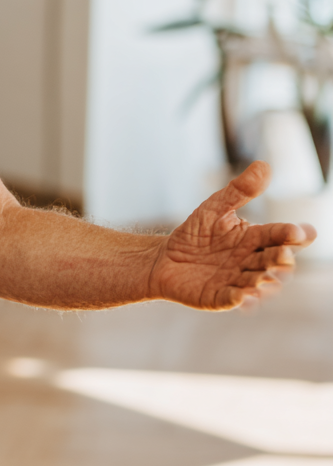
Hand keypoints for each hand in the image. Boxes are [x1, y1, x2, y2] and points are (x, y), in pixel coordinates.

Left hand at [147, 161, 315, 309]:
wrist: (165, 258)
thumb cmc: (195, 233)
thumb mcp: (214, 208)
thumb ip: (239, 191)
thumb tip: (263, 165)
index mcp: (256, 239)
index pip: (281, 237)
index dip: (292, 235)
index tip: (300, 231)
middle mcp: (253, 262)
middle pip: (275, 262)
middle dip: (280, 259)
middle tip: (282, 253)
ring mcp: (239, 282)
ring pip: (260, 284)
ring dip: (264, 281)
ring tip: (263, 277)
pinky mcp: (221, 298)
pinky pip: (234, 300)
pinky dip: (240, 299)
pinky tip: (242, 296)